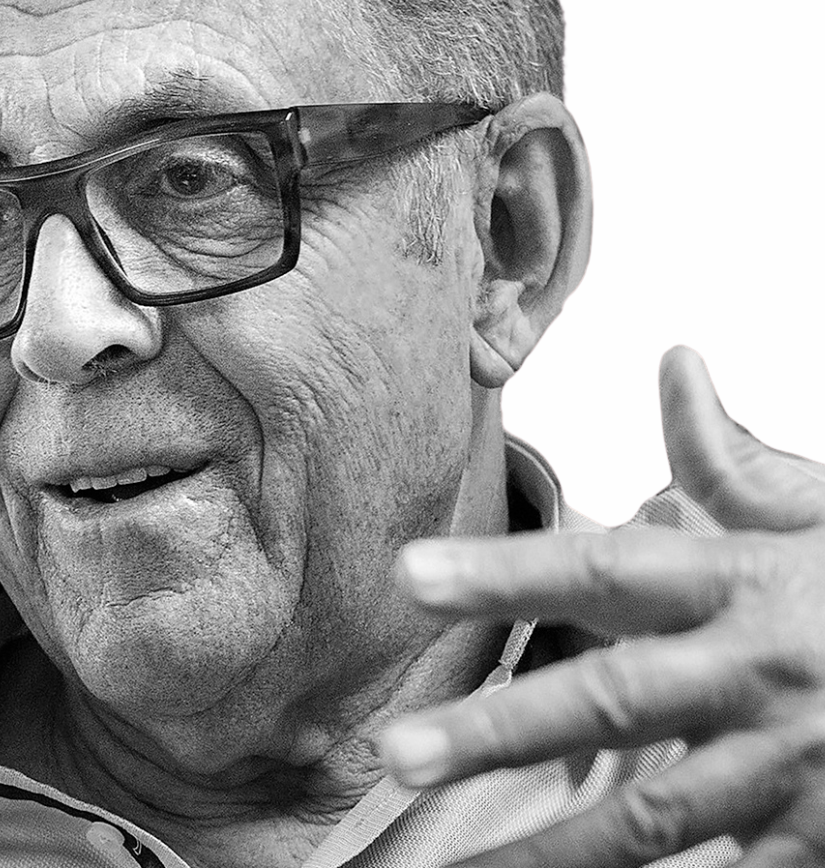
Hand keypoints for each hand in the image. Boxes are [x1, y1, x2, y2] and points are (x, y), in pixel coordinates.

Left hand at [380, 346, 824, 865]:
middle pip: (611, 701)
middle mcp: (752, 673)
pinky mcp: (819, 837)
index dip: (505, 573)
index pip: (601, 569)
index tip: (410, 577)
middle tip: (397, 749)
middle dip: (500, 730)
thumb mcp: (812, 511)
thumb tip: (675, 360)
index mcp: (738, 582)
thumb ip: (725, 454)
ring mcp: (788, 765)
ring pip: (656, 815)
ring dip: (555, 846)